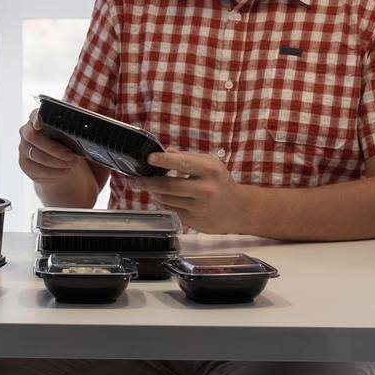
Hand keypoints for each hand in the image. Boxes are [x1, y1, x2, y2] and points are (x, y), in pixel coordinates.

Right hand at [18, 106, 88, 183]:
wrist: (62, 160)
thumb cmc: (70, 141)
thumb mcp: (75, 132)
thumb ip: (79, 127)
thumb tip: (99, 128)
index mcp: (38, 117)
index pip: (35, 114)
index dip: (37, 118)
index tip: (40, 124)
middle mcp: (26, 131)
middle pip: (33, 137)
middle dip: (54, 149)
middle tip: (72, 156)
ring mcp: (23, 149)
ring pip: (36, 156)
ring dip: (57, 163)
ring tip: (73, 165)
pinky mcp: (25, 165)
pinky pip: (36, 171)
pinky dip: (53, 174)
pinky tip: (65, 172)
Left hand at [128, 150, 254, 233]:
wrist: (239, 210)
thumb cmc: (221, 182)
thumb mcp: (210, 164)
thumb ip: (188, 157)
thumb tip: (165, 152)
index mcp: (210, 171)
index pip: (182, 164)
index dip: (164, 161)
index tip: (149, 158)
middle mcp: (205, 189)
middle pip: (169, 186)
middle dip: (148, 183)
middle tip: (135, 180)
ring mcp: (199, 208)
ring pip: (168, 200)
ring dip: (154, 193)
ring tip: (148, 187)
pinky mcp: (195, 221)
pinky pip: (172, 210)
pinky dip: (164, 203)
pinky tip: (161, 197)